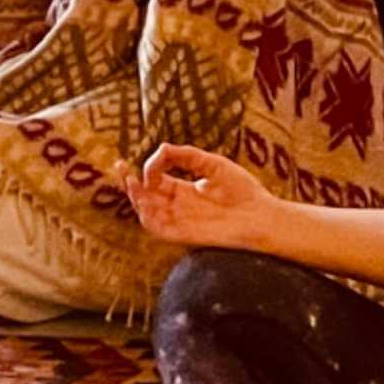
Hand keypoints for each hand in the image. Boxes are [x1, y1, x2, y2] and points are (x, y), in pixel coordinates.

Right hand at [132, 143, 286, 255]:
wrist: (262, 216)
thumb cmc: (244, 191)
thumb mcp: (213, 164)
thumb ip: (188, 156)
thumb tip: (162, 147)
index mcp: (186, 191)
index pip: (158, 180)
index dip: (150, 169)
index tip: (156, 157)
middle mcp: (180, 207)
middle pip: (148, 197)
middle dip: (132, 183)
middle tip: (121, 168)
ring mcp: (181, 222)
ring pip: (149, 213)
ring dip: (137, 199)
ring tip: (131, 183)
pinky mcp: (185, 235)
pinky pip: (159, 230)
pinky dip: (148, 218)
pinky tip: (145, 202)